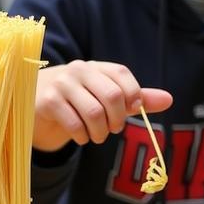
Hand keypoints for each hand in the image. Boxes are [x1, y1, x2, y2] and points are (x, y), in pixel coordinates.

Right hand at [33, 61, 171, 151]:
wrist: (34, 102)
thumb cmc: (76, 100)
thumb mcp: (105, 97)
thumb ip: (135, 98)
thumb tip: (169, 100)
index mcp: (96, 67)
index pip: (122, 75)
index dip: (133, 96)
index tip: (130, 111)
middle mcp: (79, 70)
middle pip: (112, 96)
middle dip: (117, 119)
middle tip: (113, 129)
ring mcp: (62, 85)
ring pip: (94, 113)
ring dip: (100, 133)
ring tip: (96, 136)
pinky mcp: (47, 101)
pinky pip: (74, 124)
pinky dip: (82, 137)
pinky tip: (81, 136)